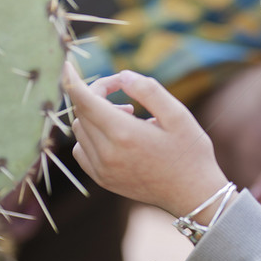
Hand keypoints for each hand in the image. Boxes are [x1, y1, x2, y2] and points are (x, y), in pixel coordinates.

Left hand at [64, 62, 229, 218]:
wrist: (194, 195)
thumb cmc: (191, 152)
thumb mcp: (178, 115)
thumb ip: (148, 90)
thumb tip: (122, 76)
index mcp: (124, 134)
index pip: (84, 100)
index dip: (73, 80)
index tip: (67, 65)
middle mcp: (107, 154)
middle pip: (82, 112)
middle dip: (97, 93)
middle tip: (123, 88)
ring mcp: (102, 170)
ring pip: (80, 130)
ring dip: (95, 114)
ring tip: (128, 114)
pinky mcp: (103, 180)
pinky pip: (82, 150)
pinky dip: (91, 135)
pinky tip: (117, 134)